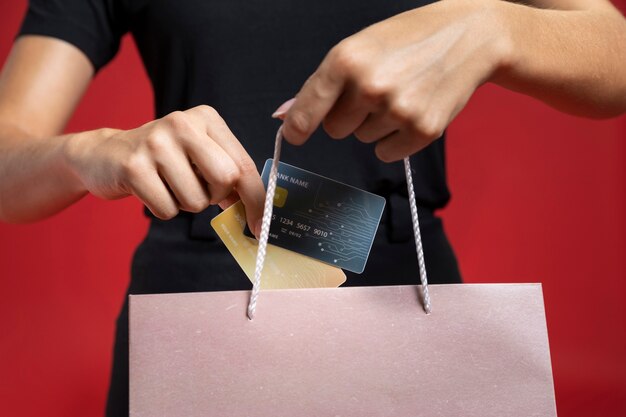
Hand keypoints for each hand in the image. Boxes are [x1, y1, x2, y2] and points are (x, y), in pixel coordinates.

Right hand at [65, 105, 264, 234]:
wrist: (104, 155)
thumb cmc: (163, 160)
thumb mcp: (199, 156)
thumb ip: (229, 177)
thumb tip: (257, 212)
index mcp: (206, 118)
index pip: (243, 164)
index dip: (256, 199)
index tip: (261, 226)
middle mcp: (183, 123)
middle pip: (226, 179)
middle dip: (215, 197)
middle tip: (197, 189)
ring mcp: (156, 143)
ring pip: (196, 201)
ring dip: (185, 204)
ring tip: (168, 184)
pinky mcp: (133, 166)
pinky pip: (168, 210)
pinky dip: (163, 209)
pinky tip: (150, 189)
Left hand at [278, 0, 511, 161]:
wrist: (470, 37)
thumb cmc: (407, 39)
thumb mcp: (359, 47)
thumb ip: (321, 85)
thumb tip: (283, 117)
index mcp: (346, 59)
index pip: (308, 109)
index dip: (297, 127)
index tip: (292, 136)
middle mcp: (370, 85)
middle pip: (335, 129)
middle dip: (348, 115)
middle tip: (375, 90)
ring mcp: (398, 110)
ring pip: (362, 139)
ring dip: (375, 124)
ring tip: (400, 93)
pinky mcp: (422, 130)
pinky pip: (386, 153)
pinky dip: (395, 139)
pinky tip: (412, 110)